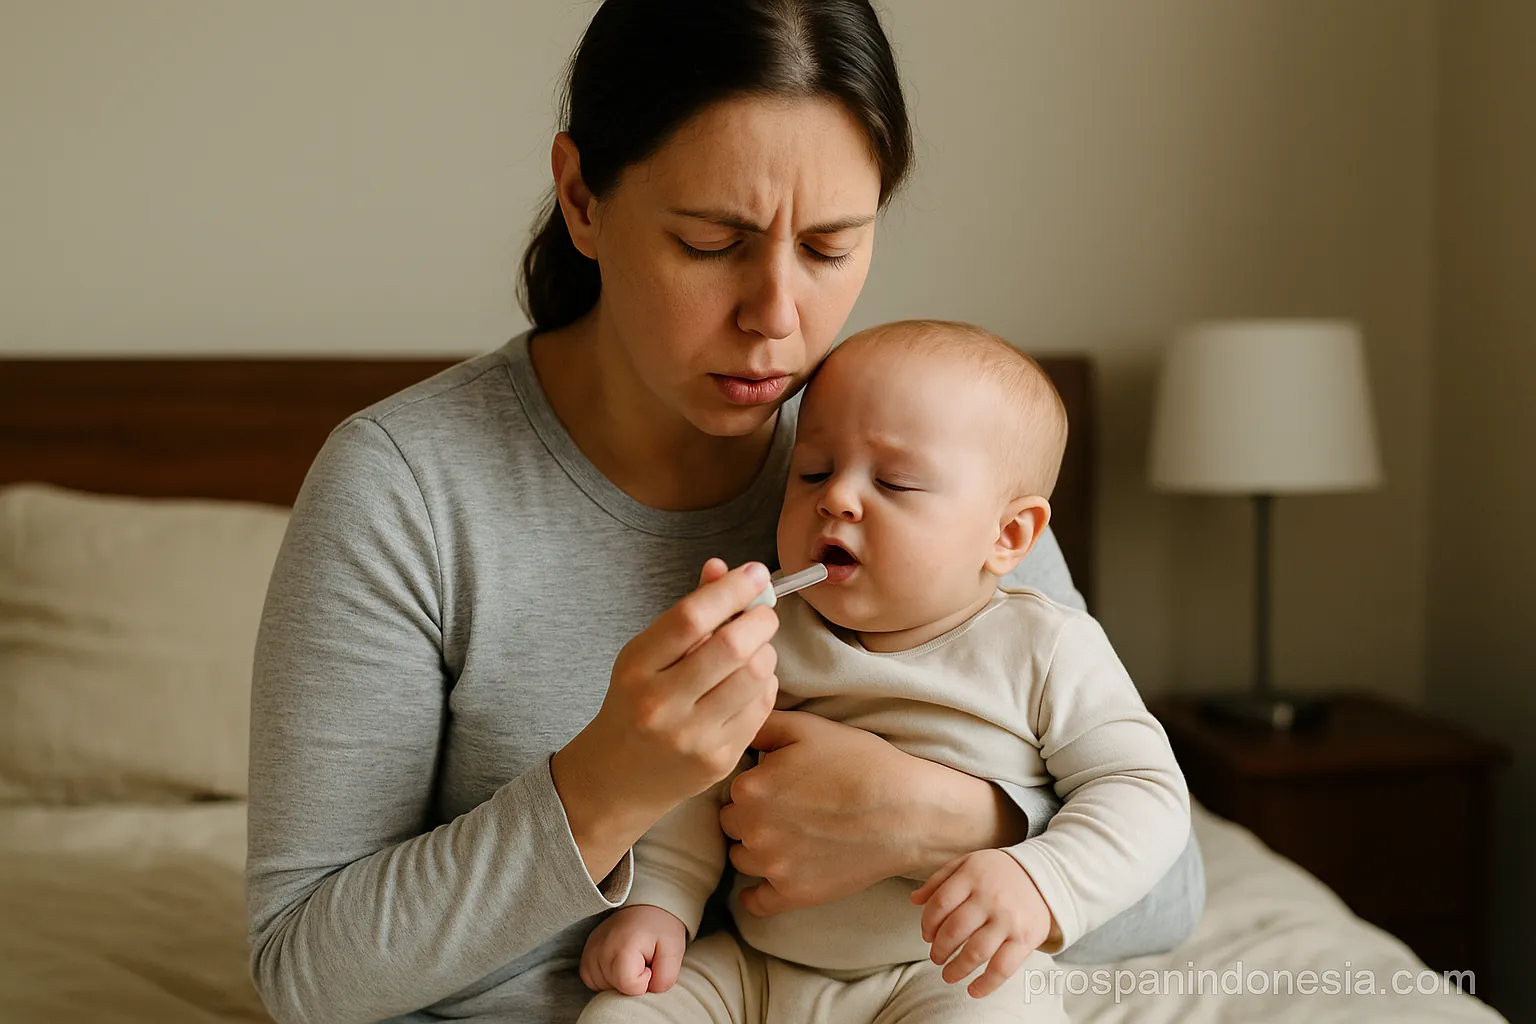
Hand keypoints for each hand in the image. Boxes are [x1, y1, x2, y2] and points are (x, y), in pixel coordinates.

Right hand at [553, 559, 779, 882]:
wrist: (616, 779)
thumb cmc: (634, 704)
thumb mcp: (646, 655)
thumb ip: (687, 613)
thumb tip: (722, 569)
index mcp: (637, 667)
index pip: (690, 617)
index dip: (731, 589)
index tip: (756, 573)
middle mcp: (661, 703)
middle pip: (731, 647)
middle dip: (760, 620)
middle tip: (763, 613)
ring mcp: (692, 736)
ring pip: (756, 676)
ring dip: (766, 653)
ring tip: (755, 650)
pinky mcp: (719, 760)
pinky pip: (762, 707)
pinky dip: (765, 686)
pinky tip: (749, 684)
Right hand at [579, 905, 686, 995]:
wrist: (646, 906)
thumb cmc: (661, 928)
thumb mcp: (674, 950)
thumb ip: (665, 978)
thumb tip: (649, 992)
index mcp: (623, 947)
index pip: (629, 987)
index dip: (645, 981)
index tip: (650, 963)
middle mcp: (600, 949)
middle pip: (615, 989)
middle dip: (632, 982)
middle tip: (642, 959)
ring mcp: (590, 951)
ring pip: (603, 987)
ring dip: (619, 981)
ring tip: (631, 959)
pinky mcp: (585, 953)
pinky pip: (592, 980)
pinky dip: (606, 978)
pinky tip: (618, 964)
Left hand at [720, 711, 1024, 915]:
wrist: (906, 811)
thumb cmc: (860, 763)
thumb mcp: (808, 728)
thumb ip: (762, 725)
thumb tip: (736, 726)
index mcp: (750, 788)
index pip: (732, 790)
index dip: (753, 786)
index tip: (776, 785)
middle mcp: (753, 829)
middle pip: (733, 825)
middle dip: (752, 817)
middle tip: (785, 810)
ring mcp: (772, 866)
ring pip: (743, 859)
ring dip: (757, 850)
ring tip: (790, 837)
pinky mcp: (794, 894)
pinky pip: (756, 903)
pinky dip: (758, 894)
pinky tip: (770, 880)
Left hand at [910, 849, 1053, 997]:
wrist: (1045, 876)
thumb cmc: (998, 872)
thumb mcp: (968, 863)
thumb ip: (939, 880)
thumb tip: (914, 900)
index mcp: (972, 875)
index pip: (940, 904)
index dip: (927, 924)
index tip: (927, 935)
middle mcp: (990, 897)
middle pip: (954, 930)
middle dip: (939, 949)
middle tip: (936, 957)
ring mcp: (1008, 919)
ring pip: (975, 952)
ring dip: (956, 969)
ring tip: (948, 975)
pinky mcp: (1025, 938)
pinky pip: (1003, 967)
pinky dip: (986, 984)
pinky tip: (973, 990)